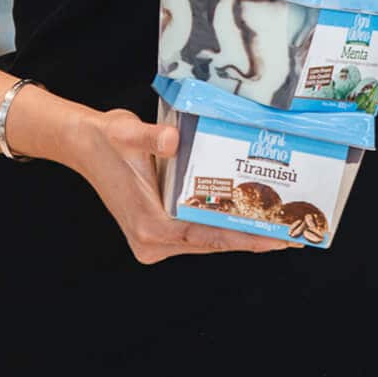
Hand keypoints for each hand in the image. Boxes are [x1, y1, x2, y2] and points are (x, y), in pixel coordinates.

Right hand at [66, 109, 288, 263]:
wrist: (83, 144)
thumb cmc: (107, 139)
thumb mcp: (126, 132)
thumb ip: (150, 136)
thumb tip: (172, 139)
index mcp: (149, 227)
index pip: (207, 237)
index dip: (245, 237)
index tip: (278, 238)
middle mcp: (152, 242)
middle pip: (212, 243)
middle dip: (252, 236)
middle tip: (294, 228)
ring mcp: (154, 241)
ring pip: (207, 241)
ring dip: (240, 232)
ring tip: (280, 222)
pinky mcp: (157, 233)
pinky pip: (197, 233)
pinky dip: (222, 224)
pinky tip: (249, 215)